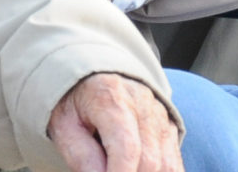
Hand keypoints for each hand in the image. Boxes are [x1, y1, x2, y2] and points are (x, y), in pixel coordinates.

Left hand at [48, 73, 180, 171]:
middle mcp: (143, 102)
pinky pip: (174, 163)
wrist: (95, 75)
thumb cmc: (76, 102)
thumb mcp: (63, 124)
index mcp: (110, 96)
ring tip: (120, 171)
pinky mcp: (170, 126)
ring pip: (166, 164)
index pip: (126, 146)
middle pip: (149, 159)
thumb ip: (80, 154)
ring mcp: (160, 114)